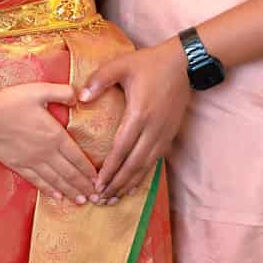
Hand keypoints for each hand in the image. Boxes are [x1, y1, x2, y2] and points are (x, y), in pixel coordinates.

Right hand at [0, 83, 96, 204]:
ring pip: (56, 181)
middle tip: (97, 198)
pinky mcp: (18, 165)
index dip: (89, 170)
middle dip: (85, 187)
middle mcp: (46, 152)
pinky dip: (50, 190)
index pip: (77, 157)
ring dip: (71, 192)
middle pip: (70, 173)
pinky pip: (38, 182)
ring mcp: (32, 161)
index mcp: (55, 135)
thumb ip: (62, 92)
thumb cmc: (11, 102)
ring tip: (82, 201)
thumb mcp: (40, 90)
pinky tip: (58, 197)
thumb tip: (78, 97)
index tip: (99, 180)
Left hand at [78, 38, 189, 201]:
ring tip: (114, 199)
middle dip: (117, 184)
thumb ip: (99, 79)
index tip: (96, 184)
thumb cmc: (149, 63)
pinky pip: (155, 161)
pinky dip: (143, 176)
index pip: (122, 148)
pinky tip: (133, 186)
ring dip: (129, 184)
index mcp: (139, 114)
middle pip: (134, 164)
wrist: (183, 64)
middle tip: (101, 199)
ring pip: (145, 166)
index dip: (109, 169)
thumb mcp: (121, 65)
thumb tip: (80, 98)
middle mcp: (153, 129)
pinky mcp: (169, 135)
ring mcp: (163, 134)